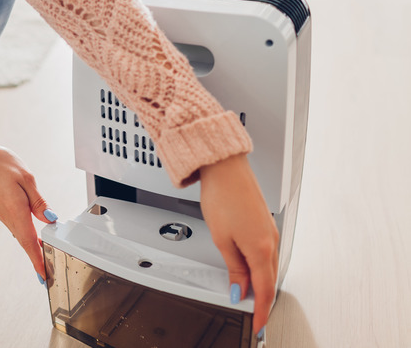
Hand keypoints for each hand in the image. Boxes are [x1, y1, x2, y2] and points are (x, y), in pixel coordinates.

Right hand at [0, 144, 55, 280]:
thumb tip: (50, 218)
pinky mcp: (3, 211)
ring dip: (33, 249)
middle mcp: (8, 217)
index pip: (30, 241)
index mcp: (16, 211)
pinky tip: (34, 238)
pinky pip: (17, 228)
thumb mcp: (26, 178)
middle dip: (37, 258)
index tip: (44, 276)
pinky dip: (27, 237)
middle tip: (48, 273)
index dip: (38, 260)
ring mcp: (4, 216)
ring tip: (45, 260)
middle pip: (26, 243)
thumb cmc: (0, 165)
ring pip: (22, 236)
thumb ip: (39, 201)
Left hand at [199, 153, 278, 333]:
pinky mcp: (265, 224)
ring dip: (261, 284)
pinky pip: (267, 254)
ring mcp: (270, 232)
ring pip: (269, 267)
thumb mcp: (222, 239)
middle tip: (255, 317)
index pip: (264, 290)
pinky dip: (260, 268)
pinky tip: (251, 271)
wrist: (226, 167)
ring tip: (250, 298)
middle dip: (263, 301)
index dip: (261, 312)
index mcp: (261, 249)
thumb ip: (234, 268)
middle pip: (268, 280)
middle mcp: (271, 241)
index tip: (258, 326)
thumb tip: (239, 290)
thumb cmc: (222, 196)